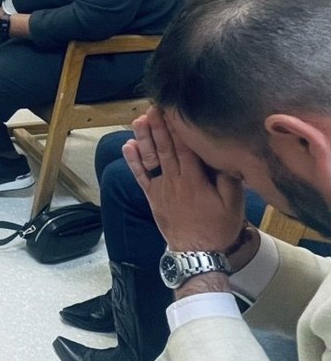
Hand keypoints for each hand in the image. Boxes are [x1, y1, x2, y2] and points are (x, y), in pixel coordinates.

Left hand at [125, 106, 246, 252]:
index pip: (185, 148)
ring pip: (150, 159)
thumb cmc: (219, 228)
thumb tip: (228, 155)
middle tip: (154, 107)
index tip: (175, 110)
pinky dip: (133, 161)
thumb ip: (230, 179)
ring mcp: (160, 188)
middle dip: (159, 126)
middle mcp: (174, 181)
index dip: (178, 128)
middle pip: (165, 148)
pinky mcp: (152, 197)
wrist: (197, 254)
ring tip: (138, 120)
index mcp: (195, 180)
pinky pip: (140, 177)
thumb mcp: (234, 205)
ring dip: (143, 138)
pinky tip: (127, 146)